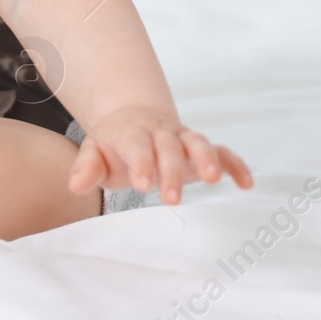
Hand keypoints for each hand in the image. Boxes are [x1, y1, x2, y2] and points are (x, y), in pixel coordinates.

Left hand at [68, 107, 252, 203]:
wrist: (132, 121)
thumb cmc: (112, 146)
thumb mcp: (95, 154)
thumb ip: (86, 167)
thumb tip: (74, 185)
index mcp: (132, 133)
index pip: (137, 145)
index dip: (141, 162)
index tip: (141, 184)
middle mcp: (161, 133)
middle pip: (169, 146)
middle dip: (172, 170)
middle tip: (171, 198)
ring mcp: (184, 139)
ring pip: (199, 142)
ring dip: (207, 159)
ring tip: (213, 180)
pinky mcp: (201, 149)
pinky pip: (222, 152)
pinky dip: (235, 164)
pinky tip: (246, 183)